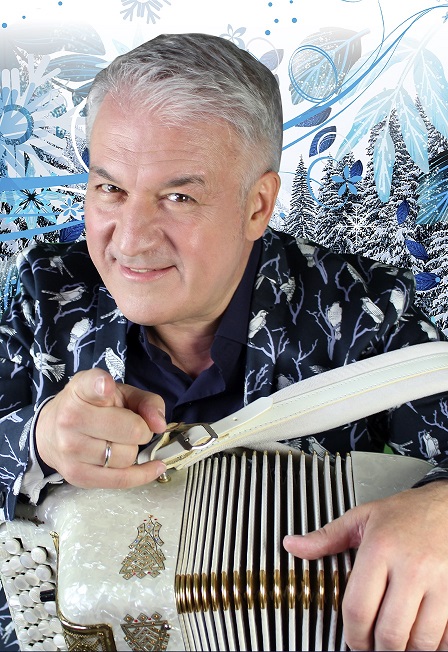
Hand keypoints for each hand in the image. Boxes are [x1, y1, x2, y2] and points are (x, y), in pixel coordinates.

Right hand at [35, 368, 166, 488]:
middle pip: (130, 430)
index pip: (91, 387)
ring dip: (133, 450)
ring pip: (126, 457)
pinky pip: (120, 480)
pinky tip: (154, 467)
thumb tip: (159, 425)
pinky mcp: (77, 475)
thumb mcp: (119, 393)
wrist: (50, 432)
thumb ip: (146, 401)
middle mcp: (71, 419)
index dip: (102, 387)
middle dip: (141, 430)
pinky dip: (142, 475)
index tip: (106, 387)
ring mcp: (71, 449)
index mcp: (81, 390)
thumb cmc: (92, 407)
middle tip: (133, 426)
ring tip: (122, 442)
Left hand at [284, 482, 447, 650]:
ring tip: (397, 643)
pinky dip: (432, 646)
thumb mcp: (363, 518)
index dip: (353, 635)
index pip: (358, 609)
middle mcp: (411, 567)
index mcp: (381, 549)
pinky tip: (421, 636)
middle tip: (374, 647)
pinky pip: (446, 638)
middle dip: (378, 649)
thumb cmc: (408, 513)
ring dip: (406, 650)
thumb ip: (326, 537)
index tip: (354, 640)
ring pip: (420, 641)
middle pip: (389, 633)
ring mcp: (440, 583)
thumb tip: (293, 545)